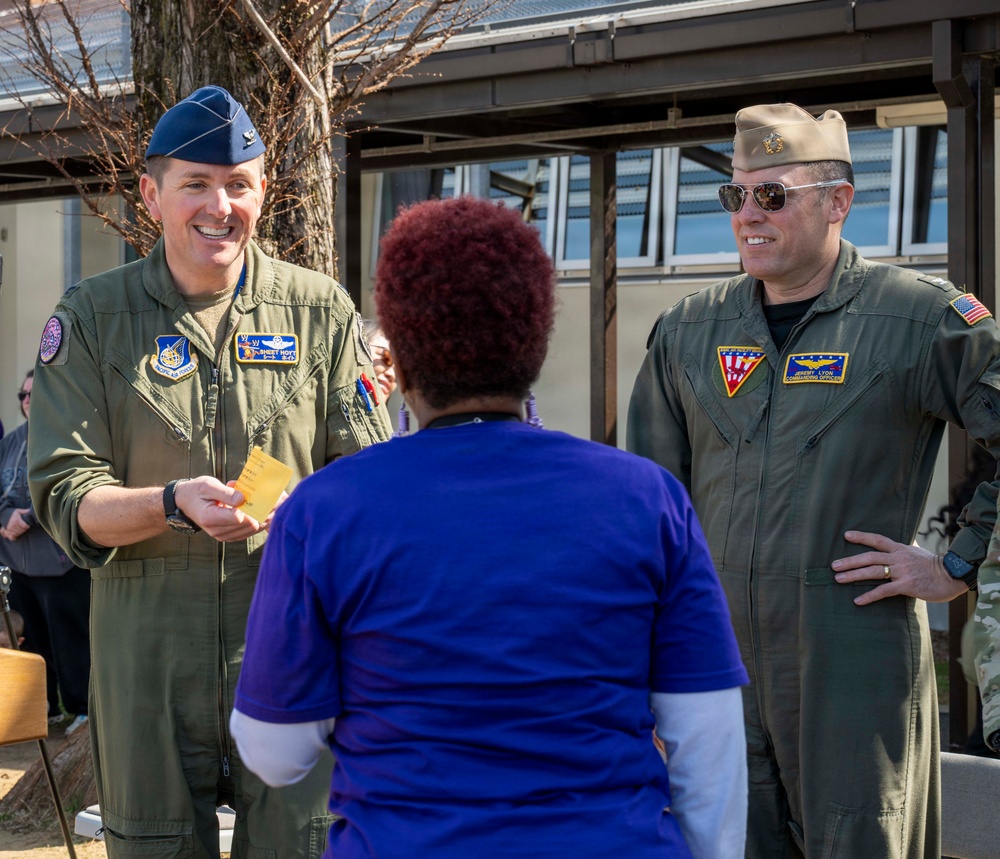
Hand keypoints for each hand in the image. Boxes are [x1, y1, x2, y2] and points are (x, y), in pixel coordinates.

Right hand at [1, 509, 30, 539]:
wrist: (4, 516)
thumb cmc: (13, 514)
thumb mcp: (18, 511)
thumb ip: (24, 511)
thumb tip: (30, 510)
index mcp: (16, 520)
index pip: (25, 526)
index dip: (28, 526)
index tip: (28, 525)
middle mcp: (12, 525)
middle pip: (22, 530)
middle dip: (24, 529)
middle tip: (24, 528)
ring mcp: (9, 529)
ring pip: (18, 534)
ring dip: (21, 532)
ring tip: (21, 529)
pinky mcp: (7, 532)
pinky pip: (12, 537)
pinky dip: (15, 537)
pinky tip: (17, 534)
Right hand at [175, 477, 265, 542]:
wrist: (186, 502)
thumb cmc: (197, 491)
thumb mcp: (208, 485)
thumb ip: (226, 493)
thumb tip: (243, 498)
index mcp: (210, 517)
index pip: (239, 518)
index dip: (251, 508)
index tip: (259, 497)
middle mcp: (216, 530)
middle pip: (248, 526)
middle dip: (260, 512)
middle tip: (268, 499)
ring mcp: (222, 536)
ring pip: (251, 531)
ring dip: (260, 518)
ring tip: (264, 504)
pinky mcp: (227, 536)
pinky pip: (247, 533)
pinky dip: (255, 522)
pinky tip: (258, 512)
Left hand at [831, 530, 967, 604]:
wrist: (953, 575)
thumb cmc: (935, 566)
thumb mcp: (917, 552)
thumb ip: (904, 550)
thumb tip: (898, 544)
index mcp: (900, 549)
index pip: (877, 539)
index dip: (862, 537)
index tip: (846, 535)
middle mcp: (899, 558)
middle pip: (869, 557)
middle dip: (850, 561)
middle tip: (834, 565)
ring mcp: (902, 571)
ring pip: (873, 571)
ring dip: (854, 575)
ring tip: (838, 578)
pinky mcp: (906, 585)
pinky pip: (884, 591)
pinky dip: (869, 596)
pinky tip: (857, 600)